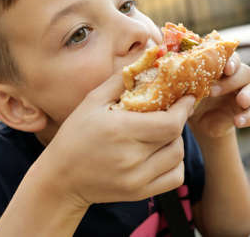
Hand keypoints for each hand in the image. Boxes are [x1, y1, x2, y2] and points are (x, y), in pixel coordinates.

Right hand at [40, 73, 195, 206]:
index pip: (170, 122)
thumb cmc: (76, 134)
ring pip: (177, 157)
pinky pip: (175, 178)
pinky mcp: (139, 193)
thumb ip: (121, 79)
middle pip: (176, 138)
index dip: (184, 108)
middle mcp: (131, 158)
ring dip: (176, 141)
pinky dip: (175, 164)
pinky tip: (162, 154)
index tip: (187, 97)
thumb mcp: (93, 101)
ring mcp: (137, 179)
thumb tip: (147, 56)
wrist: (61, 178)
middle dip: (179, 121)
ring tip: (163, 132)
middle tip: (173, 112)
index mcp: (120, 130)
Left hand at [188, 53, 249, 138]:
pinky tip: (238, 122)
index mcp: (220, 67)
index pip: (231, 57)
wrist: (199, 121)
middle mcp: (235, 77)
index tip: (225, 68)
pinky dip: (249, 116)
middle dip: (232, 80)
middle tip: (213, 91)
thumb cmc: (191, 97)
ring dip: (248, 93)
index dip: (231, 60)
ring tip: (241, 101)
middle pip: (244, 71)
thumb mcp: (185, 88)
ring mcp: (243, 92)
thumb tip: (174, 75)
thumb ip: (184, 80)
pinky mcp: (247, 110)